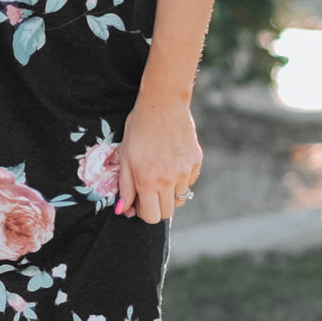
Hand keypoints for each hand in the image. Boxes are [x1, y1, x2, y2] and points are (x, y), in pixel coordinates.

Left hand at [117, 98, 201, 223]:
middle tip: (149, 190)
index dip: (143, 212)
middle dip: (156, 206)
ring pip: (179, 198)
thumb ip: (126, 187)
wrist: (163, 104)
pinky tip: (172, 162)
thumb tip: (125, 211)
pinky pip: (190, 182)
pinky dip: (181, 179)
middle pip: (167, 213)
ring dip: (169, 193)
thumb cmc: (139, 129)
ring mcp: (185, 171)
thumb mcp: (125, 157)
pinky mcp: (196, 161)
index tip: (139, 201)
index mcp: (147, 180)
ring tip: (160, 172)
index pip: (151, 216)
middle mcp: (168, 180)